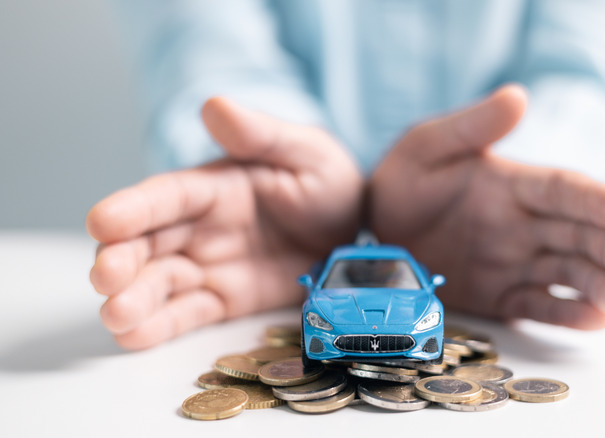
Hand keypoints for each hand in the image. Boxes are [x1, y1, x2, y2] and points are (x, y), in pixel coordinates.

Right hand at [87, 98, 362, 348]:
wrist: (353, 231)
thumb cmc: (327, 183)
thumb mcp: (305, 152)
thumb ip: (261, 134)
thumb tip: (215, 105)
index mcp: (214, 187)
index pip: (166, 196)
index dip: (133, 208)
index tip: (101, 221)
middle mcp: (200, 228)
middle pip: (148, 243)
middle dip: (121, 259)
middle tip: (104, 277)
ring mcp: (209, 266)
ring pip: (159, 283)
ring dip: (132, 299)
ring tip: (115, 316)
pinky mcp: (224, 300)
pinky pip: (187, 314)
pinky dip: (158, 326)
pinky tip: (133, 337)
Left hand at [370, 85, 604, 328]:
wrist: (371, 230)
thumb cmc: (401, 181)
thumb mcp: (428, 146)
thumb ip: (472, 127)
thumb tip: (518, 96)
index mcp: (513, 184)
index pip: (566, 191)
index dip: (601, 202)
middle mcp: (524, 225)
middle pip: (580, 236)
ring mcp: (514, 262)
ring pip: (569, 274)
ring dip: (602, 287)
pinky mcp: (500, 296)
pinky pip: (539, 305)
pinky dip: (567, 314)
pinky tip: (597, 320)